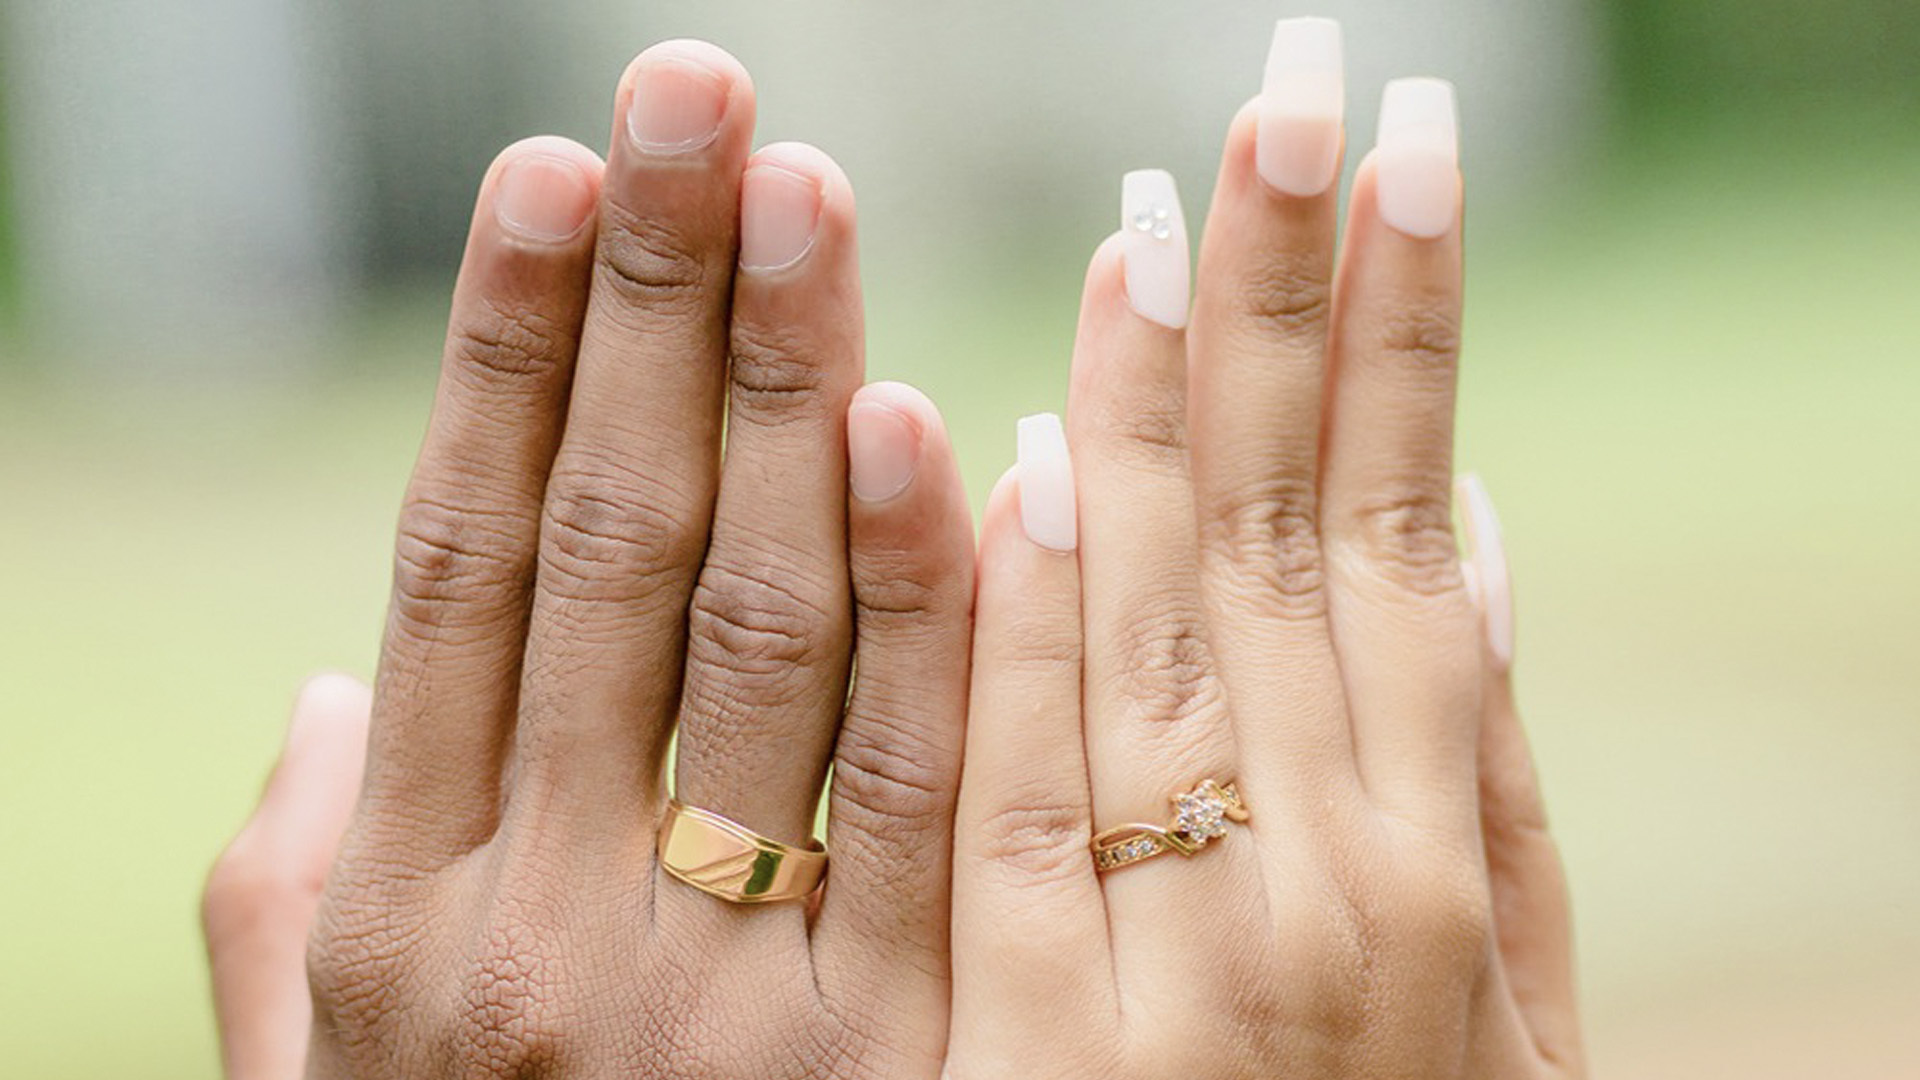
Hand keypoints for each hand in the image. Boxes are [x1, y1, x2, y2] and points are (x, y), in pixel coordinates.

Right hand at [210, 39, 975, 1078]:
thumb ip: (303, 898)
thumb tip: (330, 693)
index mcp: (406, 915)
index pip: (457, 569)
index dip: (495, 359)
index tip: (544, 179)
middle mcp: (548, 932)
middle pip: (610, 557)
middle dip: (650, 311)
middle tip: (691, 103)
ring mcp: (728, 993)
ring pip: (770, 637)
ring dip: (791, 394)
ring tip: (802, 196)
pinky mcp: (899, 1054)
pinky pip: (935, 793)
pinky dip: (942, 605)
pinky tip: (946, 429)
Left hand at [948, 20, 1582, 1078]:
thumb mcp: (1512, 999)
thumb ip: (1496, 773)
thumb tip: (1492, 527)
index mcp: (1445, 850)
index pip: (1416, 527)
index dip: (1408, 334)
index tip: (1394, 159)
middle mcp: (1332, 875)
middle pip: (1299, 537)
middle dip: (1294, 302)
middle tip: (1283, 93)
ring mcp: (1184, 950)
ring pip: (1159, 628)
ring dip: (1155, 409)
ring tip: (1150, 214)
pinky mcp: (1036, 1030)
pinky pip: (1024, 793)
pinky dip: (1024, 621)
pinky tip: (1022, 454)